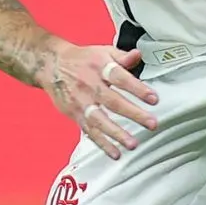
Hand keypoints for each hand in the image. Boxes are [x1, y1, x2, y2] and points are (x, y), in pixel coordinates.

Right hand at [39, 44, 159, 158]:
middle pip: (112, 101)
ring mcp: (81, 102)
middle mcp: (90, 85)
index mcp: (99, 67)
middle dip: (133, 114)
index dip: (137, 88)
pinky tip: (115, 153)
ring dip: (117, 133)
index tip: (154, 98)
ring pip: (99, 120)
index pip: (120, 77)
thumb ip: (122, 56)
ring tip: (133, 144)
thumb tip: (138, 55)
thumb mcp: (103, 52)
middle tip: (151, 123)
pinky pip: (89, 131)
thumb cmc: (83, 59)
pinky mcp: (75, 114)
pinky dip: (102, 143)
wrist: (51, 65)